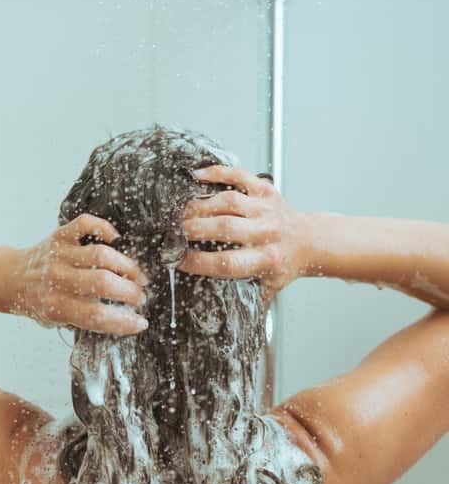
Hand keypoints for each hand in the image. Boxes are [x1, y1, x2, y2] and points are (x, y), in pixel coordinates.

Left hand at [6, 213, 148, 334]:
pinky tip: (116, 241)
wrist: (10, 278)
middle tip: (140, 297)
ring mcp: (59, 255)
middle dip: (130, 292)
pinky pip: (86, 224)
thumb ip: (84, 321)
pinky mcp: (60, 235)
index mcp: (55, 306)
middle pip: (103, 283)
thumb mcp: (55, 321)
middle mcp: (57, 279)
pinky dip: (105, 228)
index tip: (140, 322)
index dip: (124, 321)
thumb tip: (123, 320)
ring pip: (101, 255)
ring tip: (136, 276)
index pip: (96, 316)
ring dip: (126, 266)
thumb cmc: (37, 300)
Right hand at [178, 166, 308, 299]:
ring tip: (180, 212)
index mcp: (266, 261)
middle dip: (192, 229)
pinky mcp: (265, 189)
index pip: (225, 262)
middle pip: (223, 228)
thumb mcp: (265, 289)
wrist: (310, 242)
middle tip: (173, 232)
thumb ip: (240, 300)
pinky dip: (216, 172)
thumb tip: (208, 311)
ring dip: (198, 205)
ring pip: (227, 201)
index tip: (178, 260)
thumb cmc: (282, 265)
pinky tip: (197, 177)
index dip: (197, 261)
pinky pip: (238, 176)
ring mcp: (266, 208)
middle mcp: (267, 232)